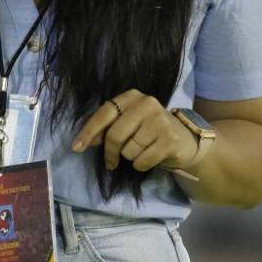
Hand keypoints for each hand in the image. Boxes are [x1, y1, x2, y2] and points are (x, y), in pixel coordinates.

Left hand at [71, 89, 198, 173]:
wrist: (184, 139)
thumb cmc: (148, 131)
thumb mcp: (127, 123)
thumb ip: (107, 128)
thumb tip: (84, 142)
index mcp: (131, 96)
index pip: (104, 114)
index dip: (89, 132)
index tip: (76, 147)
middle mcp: (146, 103)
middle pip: (115, 135)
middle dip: (110, 153)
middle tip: (111, 162)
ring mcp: (160, 120)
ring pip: (128, 150)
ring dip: (130, 158)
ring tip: (142, 150)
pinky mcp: (169, 139)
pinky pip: (142, 161)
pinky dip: (142, 165)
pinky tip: (151, 156)